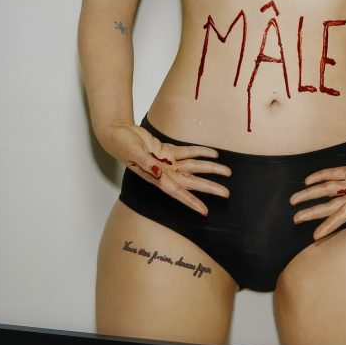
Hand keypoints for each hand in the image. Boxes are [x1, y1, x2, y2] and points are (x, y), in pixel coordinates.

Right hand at [99, 122, 230, 214]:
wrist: (118, 133)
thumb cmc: (122, 145)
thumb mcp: (133, 154)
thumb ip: (147, 164)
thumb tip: (158, 173)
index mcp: (156, 177)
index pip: (177, 192)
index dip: (191, 202)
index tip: (204, 211)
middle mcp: (165, 172)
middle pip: (191, 182)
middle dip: (209, 187)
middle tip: (226, 194)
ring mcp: (168, 162)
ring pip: (194, 167)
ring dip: (210, 169)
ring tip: (227, 172)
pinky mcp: (168, 150)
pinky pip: (188, 152)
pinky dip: (201, 152)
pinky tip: (214, 154)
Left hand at [290, 141, 345, 239]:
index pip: (343, 213)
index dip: (329, 225)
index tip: (315, 236)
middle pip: (330, 204)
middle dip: (313, 211)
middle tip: (295, 218)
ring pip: (328, 189)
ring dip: (312, 194)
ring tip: (295, 199)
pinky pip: (335, 174)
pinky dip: (321, 176)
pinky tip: (309, 179)